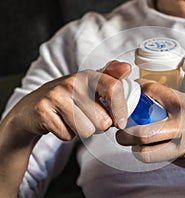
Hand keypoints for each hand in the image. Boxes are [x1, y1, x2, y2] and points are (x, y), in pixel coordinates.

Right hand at [9, 60, 130, 139]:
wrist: (33, 108)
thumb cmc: (69, 98)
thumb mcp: (91, 86)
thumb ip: (111, 78)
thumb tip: (128, 68)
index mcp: (89, 75)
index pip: (114, 88)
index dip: (121, 110)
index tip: (120, 122)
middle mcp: (73, 82)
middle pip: (103, 120)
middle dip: (99, 126)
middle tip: (88, 117)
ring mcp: (56, 95)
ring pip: (87, 130)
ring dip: (83, 131)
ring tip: (73, 119)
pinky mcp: (43, 110)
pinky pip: (68, 135)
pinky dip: (67, 134)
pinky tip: (61, 123)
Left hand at [116, 80, 184, 187]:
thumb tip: (172, 90)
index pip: (154, 93)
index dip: (140, 88)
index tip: (135, 89)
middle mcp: (184, 128)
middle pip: (141, 134)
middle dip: (124, 133)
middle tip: (120, 130)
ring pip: (148, 154)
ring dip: (136, 149)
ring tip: (135, 142)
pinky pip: (165, 159)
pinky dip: (158, 153)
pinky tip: (162, 146)